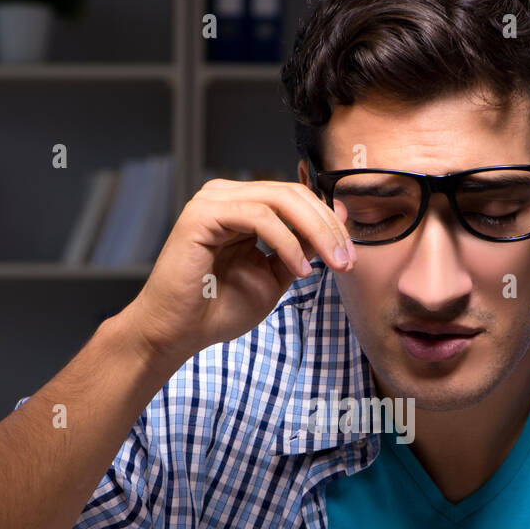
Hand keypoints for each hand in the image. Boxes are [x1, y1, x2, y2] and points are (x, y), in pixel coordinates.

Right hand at [119, 178, 356, 367]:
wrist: (178, 333)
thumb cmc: (218, 308)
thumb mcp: (274, 275)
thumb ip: (302, 247)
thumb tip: (340, 219)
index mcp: (243, 205)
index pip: (297, 198)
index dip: (330, 223)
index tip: (351, 256)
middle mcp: (227, 195)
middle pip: (293, 194)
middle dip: (328, 227)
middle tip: (347, 261)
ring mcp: (212, 201)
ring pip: (281, 201)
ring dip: (315, 234)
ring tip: (332, 266)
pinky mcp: (202, 215)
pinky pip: (259, 217)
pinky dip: (286, 243)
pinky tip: (299, 270)